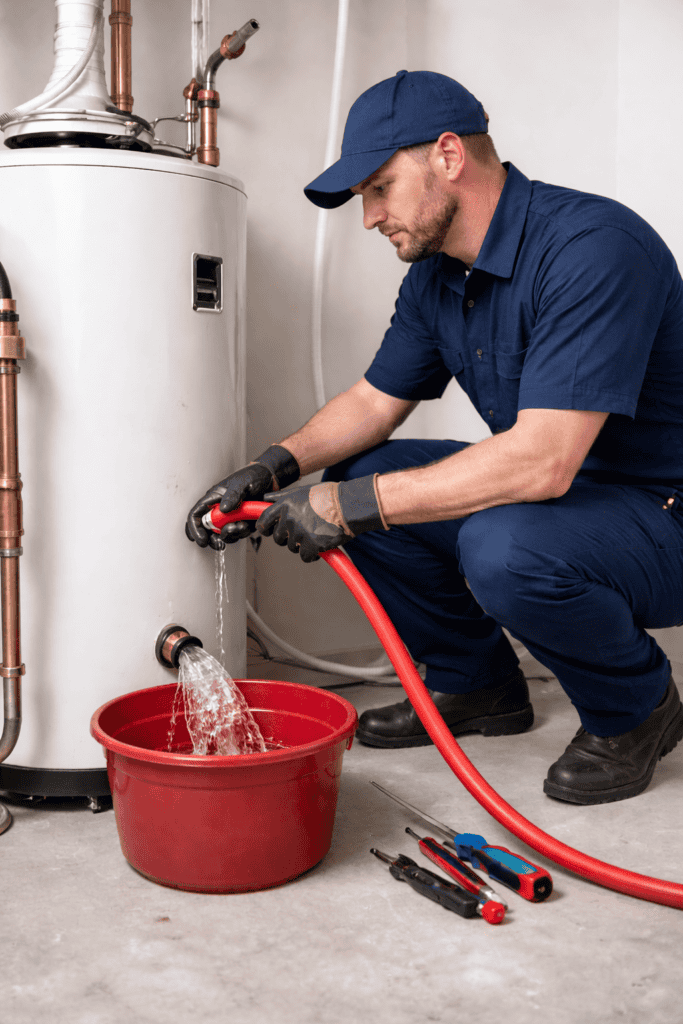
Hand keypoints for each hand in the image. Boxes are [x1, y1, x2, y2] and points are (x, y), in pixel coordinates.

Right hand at [185, 464, 271, 548]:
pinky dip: (241, 534)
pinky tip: (248, 525)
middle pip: (207, 530)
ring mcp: (230, 517)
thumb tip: (223, 509)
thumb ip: (232, 495)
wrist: (271, 479)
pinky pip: (237, 534)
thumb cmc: (253, 475)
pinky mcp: (241, 522)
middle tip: (220, 544)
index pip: (196, 514)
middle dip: (212, 539)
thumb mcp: (242, 483)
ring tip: (242, 526)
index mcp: (213, 498)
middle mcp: (219, 509)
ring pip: (222, 534)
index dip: (195, 528)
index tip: (202, 540)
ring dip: (231, 535)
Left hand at [257, 475, 387, 562]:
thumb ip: (282, 497)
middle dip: (288, 538)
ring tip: (316, 535)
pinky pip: (305, 557)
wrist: (349, 506)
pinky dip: (312, 555)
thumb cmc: (329, 496)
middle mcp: (289, 519)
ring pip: (292, 548)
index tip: (270, 531)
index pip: (264, 522)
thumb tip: (265, 499)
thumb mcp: (302, 491)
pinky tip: (320, 546)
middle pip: (278, 538)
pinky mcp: (311, 545)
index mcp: (285, 505)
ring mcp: (299, 533)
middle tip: (302, 532)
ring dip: (302, 545)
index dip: (266, 528)